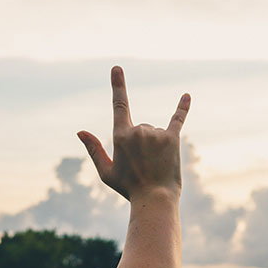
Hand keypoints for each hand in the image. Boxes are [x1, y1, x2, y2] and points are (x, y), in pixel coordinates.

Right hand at [77, 66, 190, 201]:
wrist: (155, 199)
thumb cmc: (129, 188)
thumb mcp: (106, 172)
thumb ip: (93, 149)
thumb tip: (80, 131)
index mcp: (120, 136)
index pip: (119, 105)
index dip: (118, 85)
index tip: (117, 68)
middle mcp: (138, 130)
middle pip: (138, 127)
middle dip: (139, 143)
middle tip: (141, 166)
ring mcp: (156, 133)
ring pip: (153, 130)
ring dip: (153, 144)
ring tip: (154, 165)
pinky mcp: (172, 138)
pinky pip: (177, 119)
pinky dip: (182, 108)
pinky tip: (187, 96)